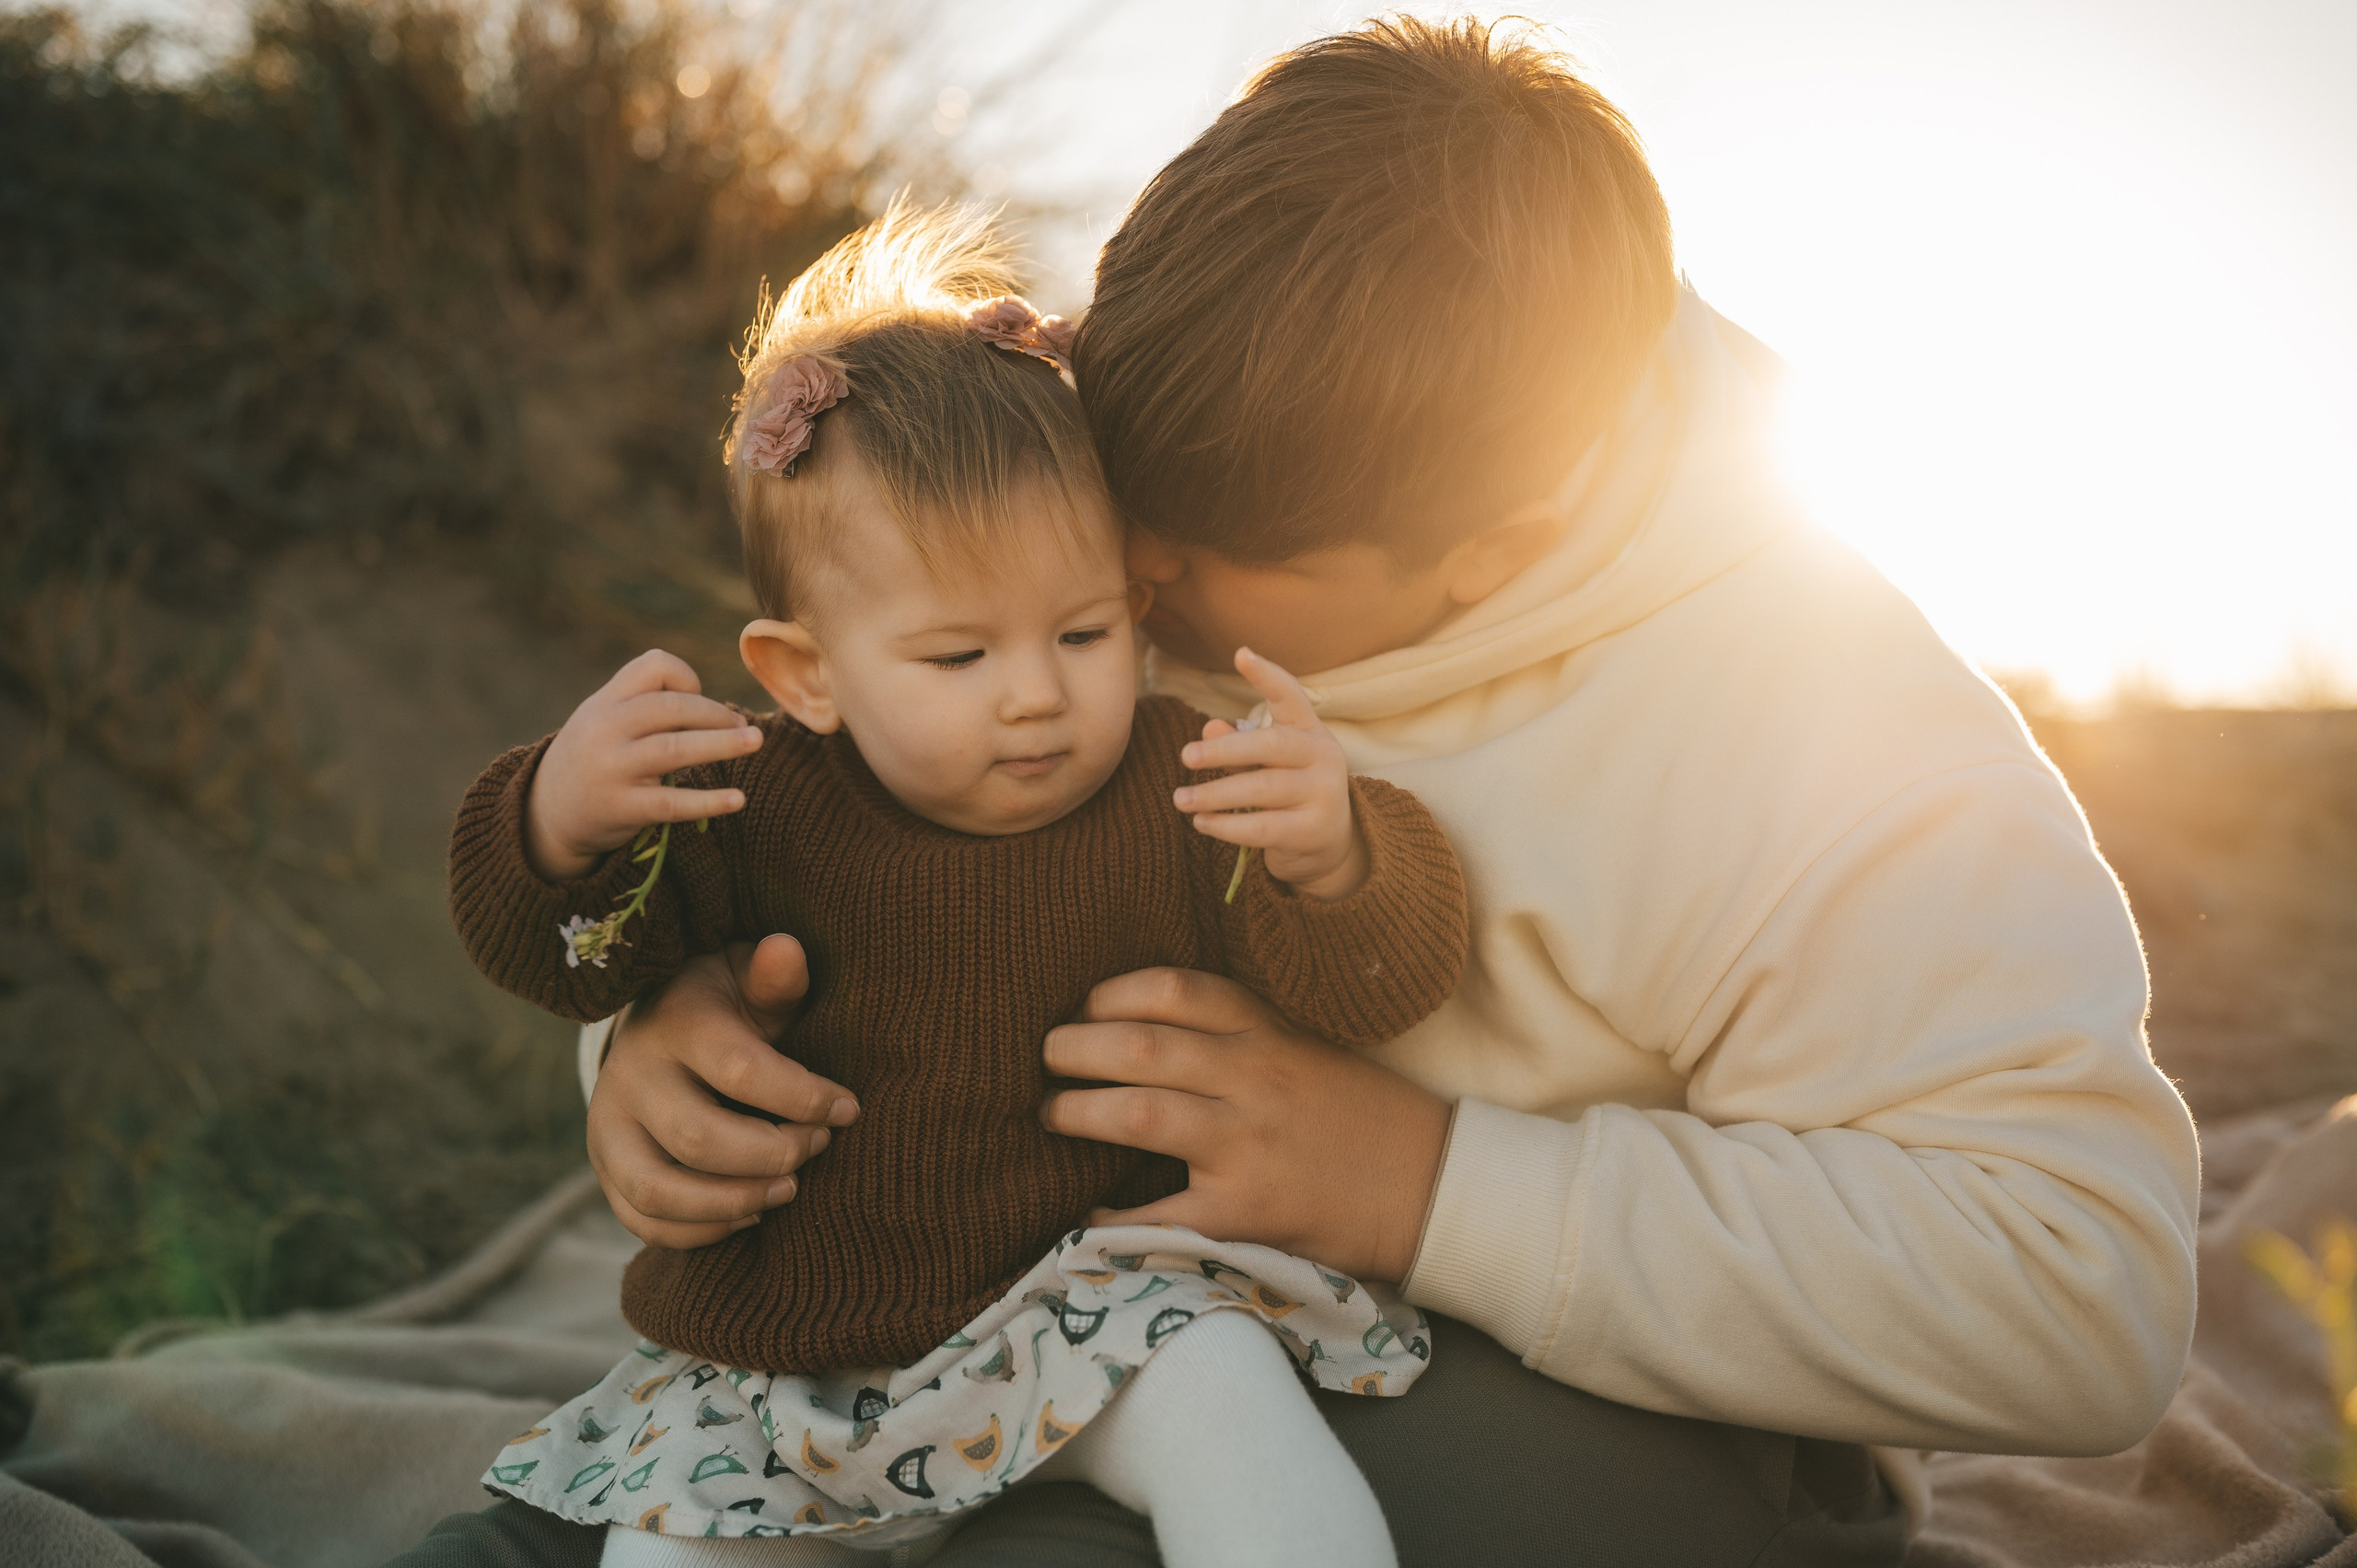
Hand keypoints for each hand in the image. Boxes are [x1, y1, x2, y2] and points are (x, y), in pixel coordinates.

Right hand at [526, 649, 765, 880]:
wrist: (547, 812)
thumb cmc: (596, 758)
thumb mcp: (605, 719)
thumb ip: (648, 705)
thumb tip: (720, 711)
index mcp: (605, 701)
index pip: (654, 667)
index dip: (687, 677)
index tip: (699, 700)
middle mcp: (605, 729)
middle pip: (672, 707)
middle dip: (716, 714)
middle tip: (748, 728)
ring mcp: (612, 769)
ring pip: (676, 750)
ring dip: (722, 744)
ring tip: (756, 742)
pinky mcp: (621, 808)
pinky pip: (672, 803)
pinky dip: (709, 801)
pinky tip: (738, 800)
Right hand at [587, 934, 859, 1248]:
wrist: (659, 1023)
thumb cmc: (727, 1005)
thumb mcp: (749, 980)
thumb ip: (775, 977)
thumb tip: (787, 949)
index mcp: (675, 1023)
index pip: (741, 1071)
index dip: (803, 1098)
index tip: (848, 1108)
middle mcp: (631, 1076)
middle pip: (699, 1139)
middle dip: (773, 1154)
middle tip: (819, 1147)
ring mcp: (609, 1128)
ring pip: (660, 1192)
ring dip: (735, 1203)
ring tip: (789, 1189)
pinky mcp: (606, 1168)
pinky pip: (645, 1221)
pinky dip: (702, 1231)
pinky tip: (751, 1214)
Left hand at [1040, 968, 1448, 1281]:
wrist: (1431, 1188)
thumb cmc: (1363, 1118)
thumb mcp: (1305, 1052)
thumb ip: (1238, 1037)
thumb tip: (1146, 1032)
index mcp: (1269, 1034)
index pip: (1175, 989)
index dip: (1112, 993)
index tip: (1084, 1006)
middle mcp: (1254, 1079)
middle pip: (1140, 1045)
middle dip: (1074, 1047)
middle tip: (1046, 1056)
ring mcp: (1248, 1145)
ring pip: (1138, 1113)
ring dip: (1077, 1112)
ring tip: (1050, 1114)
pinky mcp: (1244, 1212)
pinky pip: (1157, 1212)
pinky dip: (1109, 1213)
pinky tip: (1083, 1211)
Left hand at [1170, 647, 1368, 900]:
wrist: (1329, 843)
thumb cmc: (1289, 791)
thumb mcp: (1267, 763)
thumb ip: (1239, 745)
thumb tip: (1209, 729)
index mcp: (1310, 730)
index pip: (1291, 696)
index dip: (1267, 675)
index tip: (1241, 654)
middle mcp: (1323, 757)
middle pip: (1271, 746)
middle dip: (1224, 751)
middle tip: (1185, 757)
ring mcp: (1323, 794)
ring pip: (1261, 789)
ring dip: (1214, 795)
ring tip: (1181, 798)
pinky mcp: (1312, 831)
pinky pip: (1261, 827)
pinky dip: (1226, 826)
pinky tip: (1201, 822)